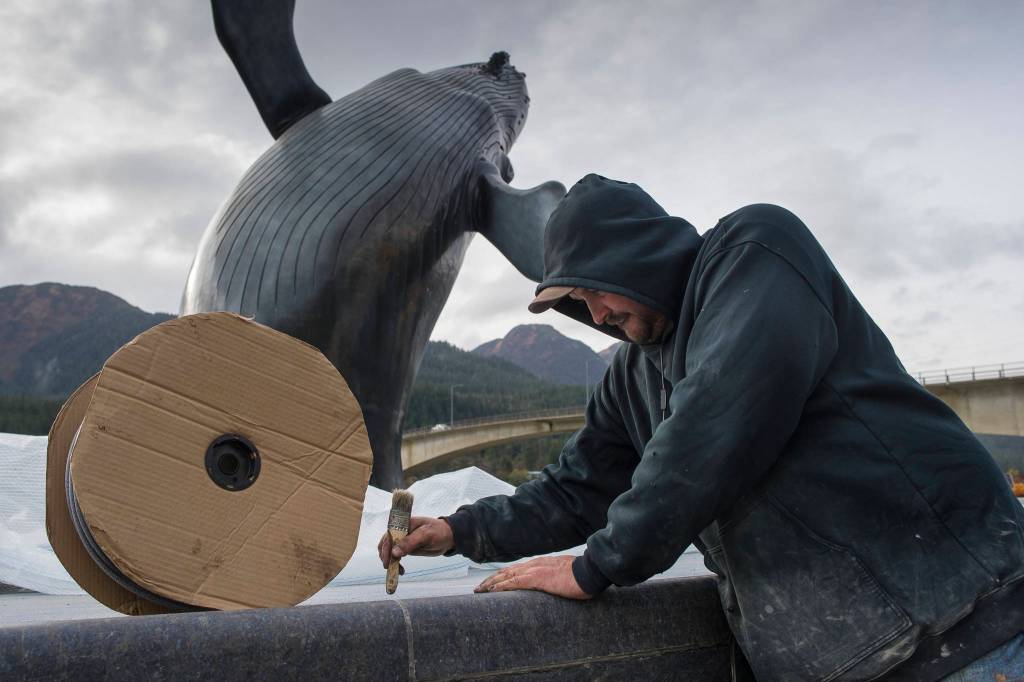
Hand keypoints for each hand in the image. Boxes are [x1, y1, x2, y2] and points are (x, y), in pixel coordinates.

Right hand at [378, 516, 455, 571]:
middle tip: (390, 568)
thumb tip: (394, 552)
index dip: (386, 548)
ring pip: (388, 551)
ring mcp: (402, 540)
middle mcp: (400, 531)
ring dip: (389, 562)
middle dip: (386, 557)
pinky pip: (395, 556)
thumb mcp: (426, 535)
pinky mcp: (405, 548)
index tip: (388, 561)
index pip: (389, 535)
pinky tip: (401, 570)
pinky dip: (395, 564)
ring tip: (398, 571)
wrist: (448, 536)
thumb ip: (410, 542)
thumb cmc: (438, 531)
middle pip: (385, 544)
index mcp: (403, 524)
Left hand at [474, 555, 591, 599]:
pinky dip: (502, 586)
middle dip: (491, 580)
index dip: (501, 576)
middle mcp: (534, 564)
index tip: (491, 583)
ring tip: (479, 591)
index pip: (515, 570)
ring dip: (491, 584)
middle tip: (479, 589)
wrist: (589, 571)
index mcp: (539, 564)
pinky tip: (492, 591)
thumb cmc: (580, 575)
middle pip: (506, 572)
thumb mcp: (563, 575)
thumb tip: (550, 586)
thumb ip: (553, 579)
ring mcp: (535, 570)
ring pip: (506, 576)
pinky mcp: (537, 578)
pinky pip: (515, 582)